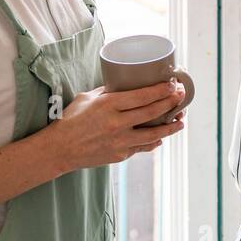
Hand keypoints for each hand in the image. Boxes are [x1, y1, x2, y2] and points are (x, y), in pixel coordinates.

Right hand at [53, 79, 186, 169]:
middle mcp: (117, 123)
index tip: (173, 84)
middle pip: (152, 112)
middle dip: (171, 102)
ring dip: (170, 127)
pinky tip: (160, 137)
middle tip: (181, 96)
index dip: (161, 90)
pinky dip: (153, 141)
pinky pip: (142, 147)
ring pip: (153, 134)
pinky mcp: (120, 155)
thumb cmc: (70, 120)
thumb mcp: (87, 98)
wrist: (59, 149)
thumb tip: (125, 85)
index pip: (143, 96)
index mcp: (109, 105)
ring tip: (180, 121)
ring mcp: (120, 141)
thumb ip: (108, 92)